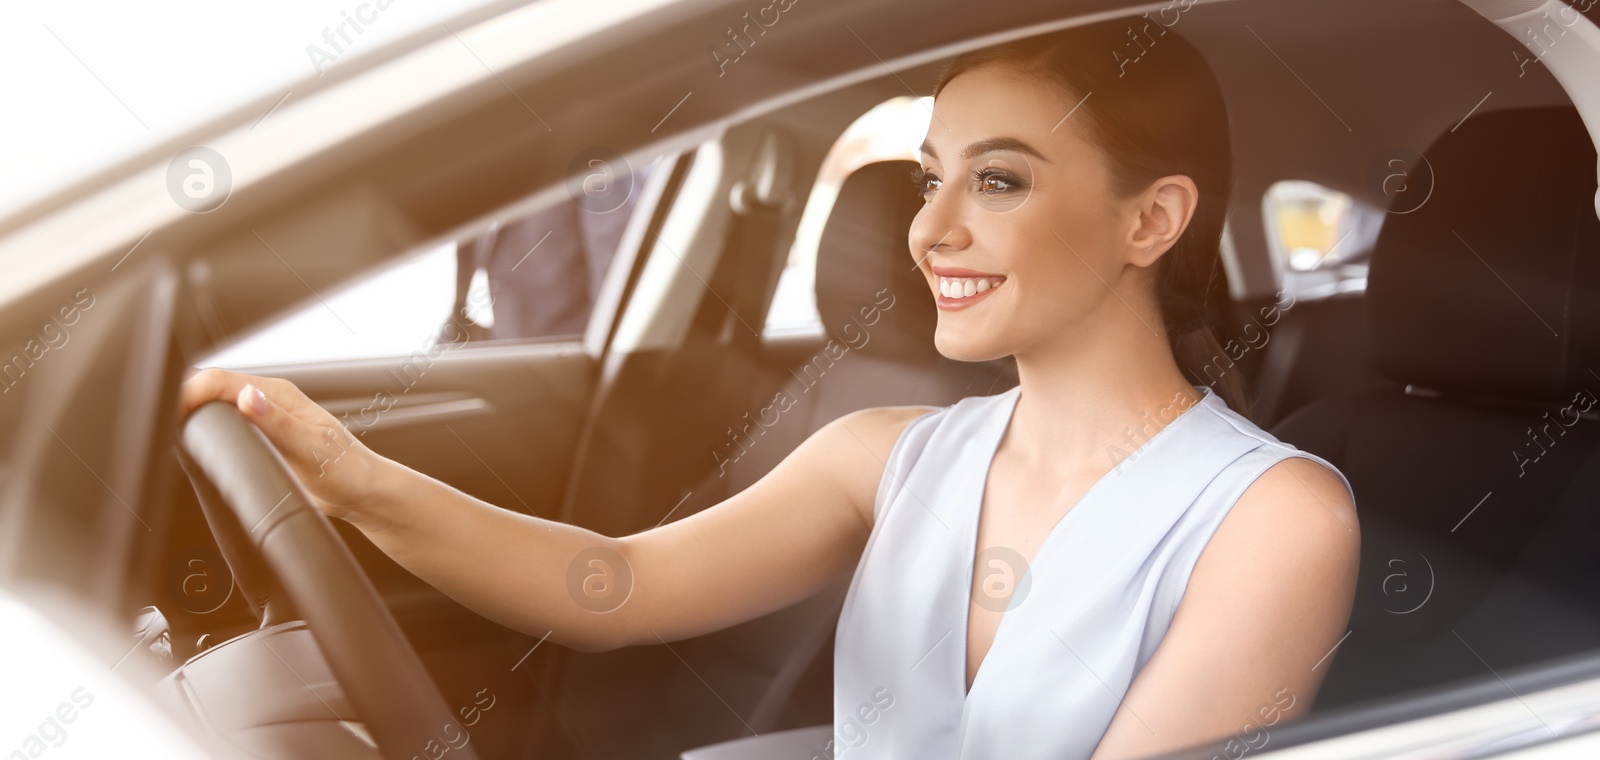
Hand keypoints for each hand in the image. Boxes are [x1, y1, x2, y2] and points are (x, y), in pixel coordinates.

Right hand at [178, 367, 386, 521]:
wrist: (360, 493)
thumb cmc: (346, 469)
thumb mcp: (311, 447)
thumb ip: (277, 422)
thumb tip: (247, 396)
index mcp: (278, 395)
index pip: (222, 380)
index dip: (190, 391)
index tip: (171, 412)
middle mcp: (267, 403)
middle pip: (211, 389)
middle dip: (183, 398)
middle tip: (160, 422)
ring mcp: (261, 422)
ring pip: (214, 407)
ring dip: (191, 413)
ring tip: (167, 429)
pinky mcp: (258, 441)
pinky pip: (223, 428)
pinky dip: (204, 431)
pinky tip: (192, 442)